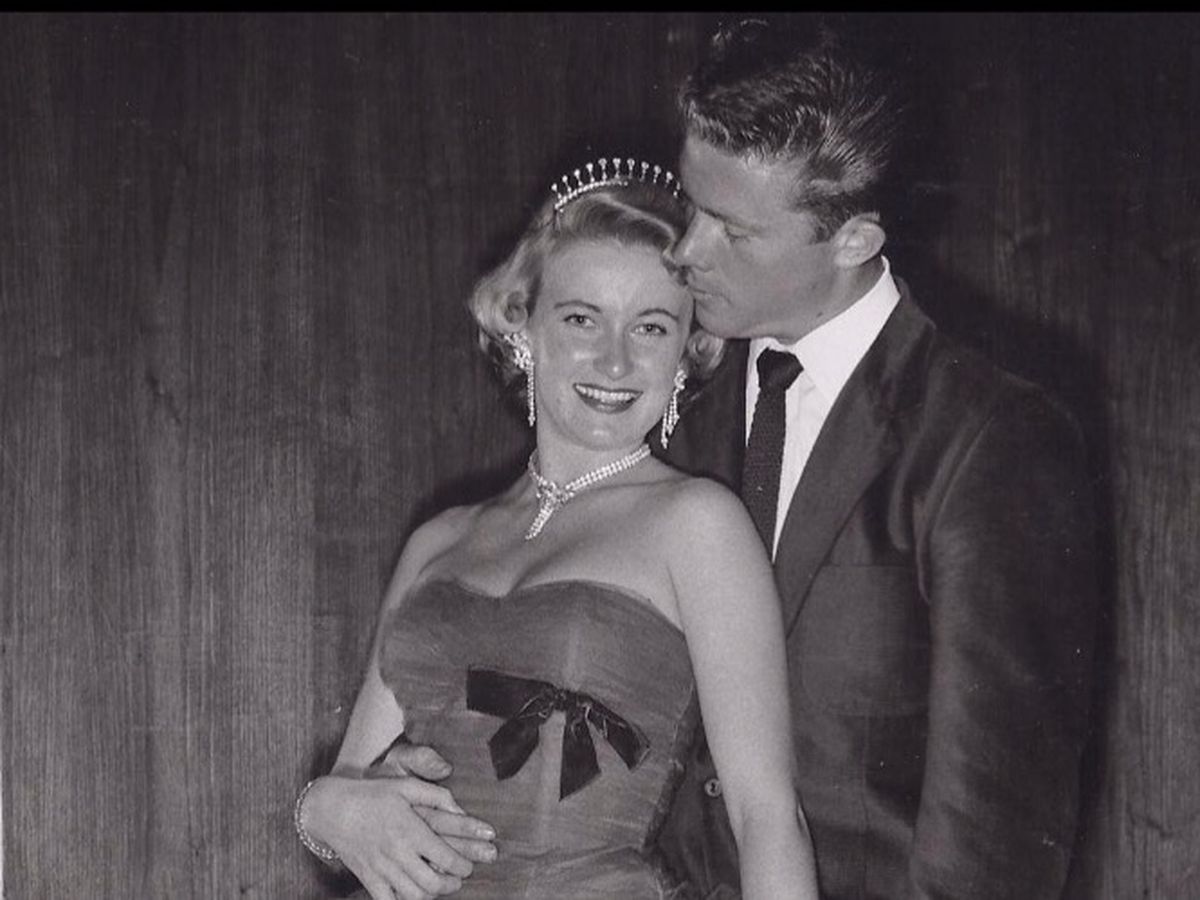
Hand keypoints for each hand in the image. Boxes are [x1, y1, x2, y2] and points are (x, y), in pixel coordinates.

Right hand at [303, 772, 496, 899]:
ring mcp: (381, 869)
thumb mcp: (406, 786)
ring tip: (440, 886)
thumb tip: (461, 810)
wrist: (332, 809)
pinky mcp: (367, 878)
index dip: (463, 866)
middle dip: (452, 884)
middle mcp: (397, 853)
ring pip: (414, 896)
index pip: (446, 858)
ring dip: (433, 895)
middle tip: (458, 878)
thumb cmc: (372, 795)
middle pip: (433, 882)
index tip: (467, 865)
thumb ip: (437, 796)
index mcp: (410, 830)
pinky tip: (413, 893)